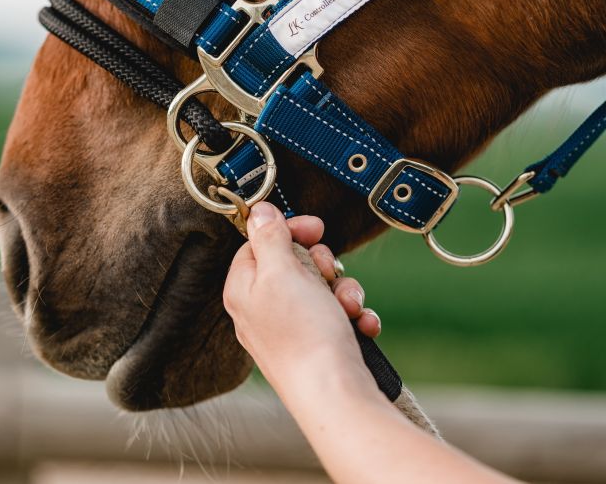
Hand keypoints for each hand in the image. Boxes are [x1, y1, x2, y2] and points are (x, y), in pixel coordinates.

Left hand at [223, 201, 380, 397]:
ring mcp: (292, 327)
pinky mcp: (318, 344)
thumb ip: (269, 236)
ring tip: (348, 307)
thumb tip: (257, 210)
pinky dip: (353, 315)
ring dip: (344, 290)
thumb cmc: (303, 334)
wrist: (335, 396)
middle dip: (323, 263)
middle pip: (295, 263)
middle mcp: (263, 308)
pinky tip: (361, 324)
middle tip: (328, 273)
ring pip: (322, 287)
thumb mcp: (281, 272)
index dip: (288, 231)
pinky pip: (338, 314)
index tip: (315, 228)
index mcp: (244, 288)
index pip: (259, 242)